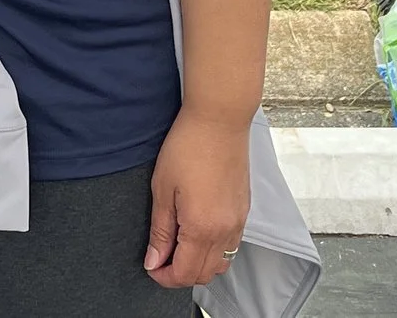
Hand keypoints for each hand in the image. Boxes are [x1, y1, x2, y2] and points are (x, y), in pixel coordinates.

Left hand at [143, 105, 248, 288]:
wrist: (219, 119)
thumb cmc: (187, 147)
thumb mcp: (162, 188)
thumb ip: (160, 230)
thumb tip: (154, 261)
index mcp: (202, 228)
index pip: (185, 273)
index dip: (164, 277)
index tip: (151, 266)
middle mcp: (225, 231)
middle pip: (204, 274)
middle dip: (180, 274)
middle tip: (160, 257)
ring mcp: (239, 222)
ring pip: (221, 263)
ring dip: (199, 264)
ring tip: (178, 245)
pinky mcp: (245, 211)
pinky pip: (231, 245)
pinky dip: (214, 250)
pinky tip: (198, 231)